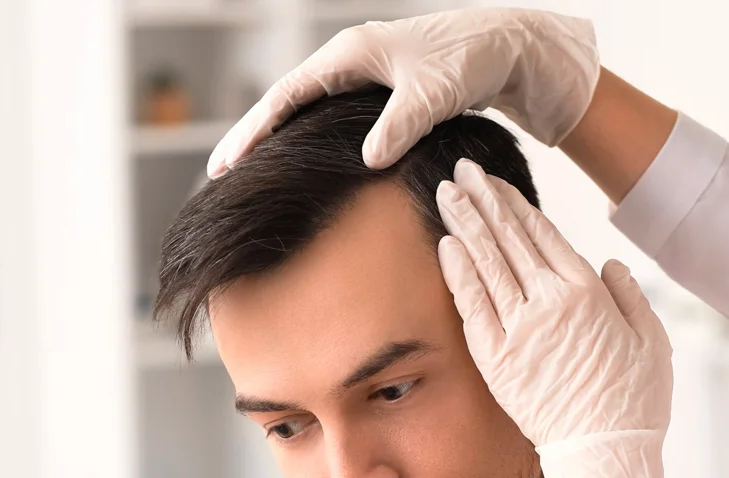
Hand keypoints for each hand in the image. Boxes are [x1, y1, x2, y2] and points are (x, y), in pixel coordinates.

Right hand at [207, 9, 598, 175]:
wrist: (508, 48)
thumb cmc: (471, 61)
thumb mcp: (433, 95)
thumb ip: (400, 126)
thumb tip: (367, 160)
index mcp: (350, 55)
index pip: (285, 98)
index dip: (253, 132)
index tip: (225, 166)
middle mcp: (350, 61)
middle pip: (286, 105)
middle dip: (253, 139)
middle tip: (220, 178)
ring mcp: (366, 76)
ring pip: (309, 114)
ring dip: (281, 143)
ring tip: (252, 178)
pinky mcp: (385, 93)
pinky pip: (334, 121)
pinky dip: (314, 143)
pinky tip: (307, 170)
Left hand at [436, 159, 675, 477]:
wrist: (605, 452)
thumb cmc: (634, 402)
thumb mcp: (652, 342)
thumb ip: (630, 296)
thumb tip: (609, 263)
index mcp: (588, 293)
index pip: (542, 234)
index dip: (514, 204)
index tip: (495, 184)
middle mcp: (549, 302)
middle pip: (508, 239)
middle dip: (482, 200)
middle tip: (460, 171)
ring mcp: (519, 330)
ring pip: (486, 263)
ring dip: (465, 224)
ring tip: (447, 194)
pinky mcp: (497, 359)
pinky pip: (472, 306)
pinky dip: (458, 273)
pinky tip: (446, 246)